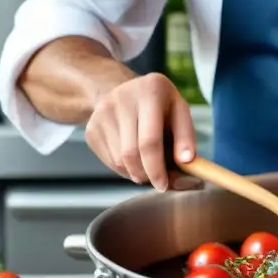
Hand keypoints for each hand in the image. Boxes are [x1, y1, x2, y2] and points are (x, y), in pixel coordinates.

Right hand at [84, 73, 199, 191]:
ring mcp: (102, 114)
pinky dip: (125, 169)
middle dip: (147, 175)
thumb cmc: (160, 107)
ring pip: (119, 161)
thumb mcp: (179, 112)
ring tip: (148, 165)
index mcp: (150, 92)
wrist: (124, 92)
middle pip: (131, 154)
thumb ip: (186, 137)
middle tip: (159, 181)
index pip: (149, 141)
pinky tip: (134, 158)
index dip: (156, 168)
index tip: (163, 185)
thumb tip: (187, 162)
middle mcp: (122, 99)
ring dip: (136, 173)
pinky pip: (109, 162)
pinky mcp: (91, 129)